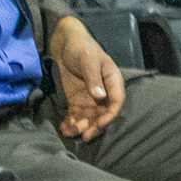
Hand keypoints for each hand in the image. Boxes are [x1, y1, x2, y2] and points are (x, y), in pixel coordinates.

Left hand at [47, 15, 125, 138]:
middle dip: (94, 126)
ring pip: (89, 117)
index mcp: (112, 81)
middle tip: (84, 136)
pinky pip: (76, 115)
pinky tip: (64, 128)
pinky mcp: (76, 100)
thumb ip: (93, 78)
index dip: (109, 115)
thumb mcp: (88, 60)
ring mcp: (89, 97)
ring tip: (69, 131)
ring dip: (80, 127)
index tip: (99, 123)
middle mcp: (103, 92)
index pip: (116, 102)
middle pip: (102, 114)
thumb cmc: (82, 48)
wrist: (64, 44)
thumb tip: (100, 96)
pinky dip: (70, 123)